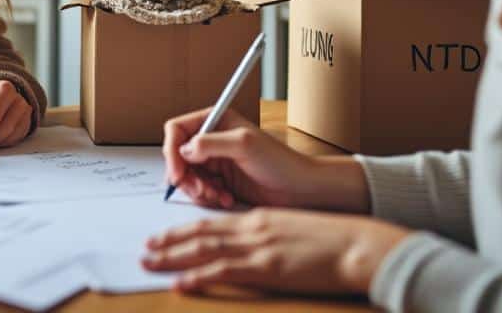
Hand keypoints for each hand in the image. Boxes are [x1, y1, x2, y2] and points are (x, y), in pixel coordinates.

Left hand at [142, 208, 410, 295]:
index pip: (213, 222)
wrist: (357, 244)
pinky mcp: (266, 268)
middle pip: (200, 233)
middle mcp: (252, 229)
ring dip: (172, 257)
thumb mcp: (294, 230)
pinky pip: (223, 272)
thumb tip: (255, 248)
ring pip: (204, 250)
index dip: (184, 229)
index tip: (163, 235)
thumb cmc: (334, 240)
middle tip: (144, 249)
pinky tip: (179, 283)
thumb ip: (270, 236)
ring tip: (149, 263)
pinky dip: (197, 277)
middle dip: (169, 242)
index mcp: (259, 219)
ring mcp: (257, 248)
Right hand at [163, 107, 368, 211]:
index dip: (172, 151)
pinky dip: (208, 198)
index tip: (178, 173)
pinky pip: (200, 190)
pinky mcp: (221, 181)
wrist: (301, 188)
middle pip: (178, 156)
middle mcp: (212, 139)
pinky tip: (226, 198)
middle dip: (185, 176)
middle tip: (200, 190)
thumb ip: (210, 143)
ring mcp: (216, 161)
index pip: (177, 130)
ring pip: (187, 176)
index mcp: (216, 121)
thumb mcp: (244, 145)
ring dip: (198, 190)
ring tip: (217, 195)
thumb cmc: (281, 162)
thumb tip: (184, 149)